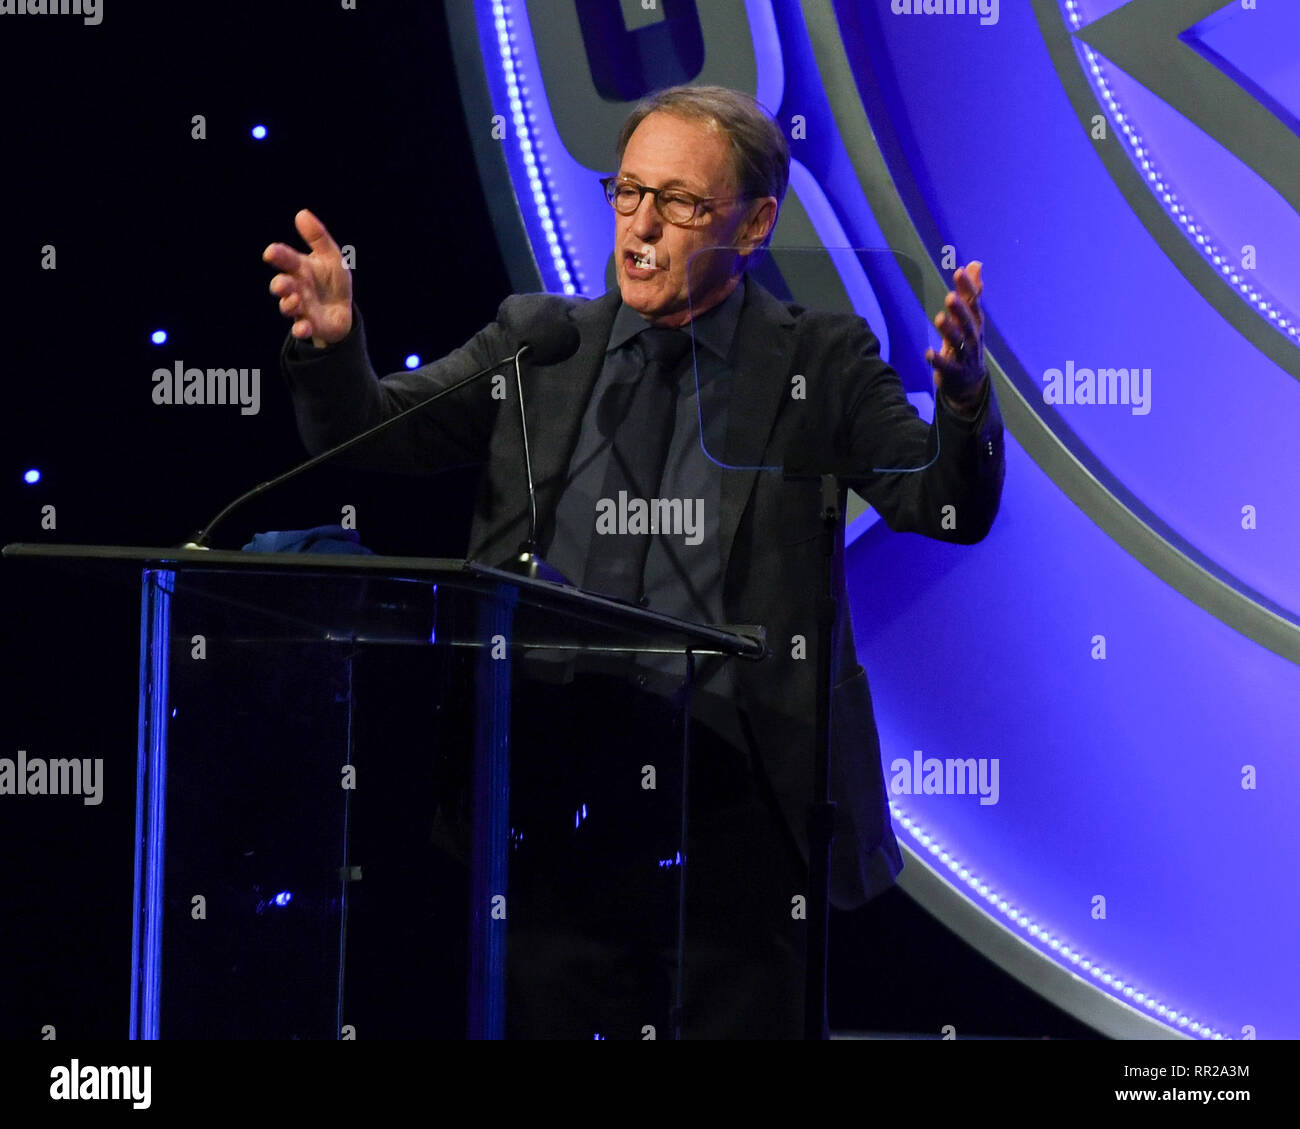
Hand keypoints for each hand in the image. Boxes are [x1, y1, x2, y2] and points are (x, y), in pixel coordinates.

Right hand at [263, 209, 353, 346]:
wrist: (342, 310)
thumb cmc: (332, 280)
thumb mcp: (331, 257)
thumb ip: (318, 237)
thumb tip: (301, 213)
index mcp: (299, 268)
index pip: (285, 259)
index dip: (278, 255)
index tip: (271, 253)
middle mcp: (296, 288)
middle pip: (282, 285)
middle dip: (280, 284)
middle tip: (281, 284)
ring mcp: (301, 308)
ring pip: (288, 307)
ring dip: (288, 304)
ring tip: (294, 300)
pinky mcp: (310, 325)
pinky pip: (301, 329)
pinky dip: (301, 329)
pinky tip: (303, 328)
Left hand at [925, 261, 985, 413]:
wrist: (970, 383)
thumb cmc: (968, 344)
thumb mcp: (971, 318)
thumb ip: (972, 291)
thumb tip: (975, 264)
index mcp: (976, 323)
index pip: (973, 302)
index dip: (968, 288)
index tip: (959, 271)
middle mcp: (972, 338)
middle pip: (967, 322)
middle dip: (960, 309)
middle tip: (950, 296)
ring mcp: (964, 356)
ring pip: (958, 342)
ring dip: (949, 330)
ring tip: (939, 318)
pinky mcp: (953, 372)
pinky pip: (946, 366)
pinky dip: (938, 360)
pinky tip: (928, 352)